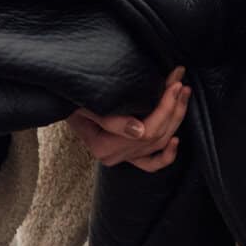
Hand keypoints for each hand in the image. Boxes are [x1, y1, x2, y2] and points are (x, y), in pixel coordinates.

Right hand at [66, 66, 188, 170]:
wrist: (62, 103)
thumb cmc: (72, 99)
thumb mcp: (85, 105)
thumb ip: (109, 119)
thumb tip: (139, 132)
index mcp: (104, 147)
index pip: (146, 131)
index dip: (165, 108)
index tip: (174, 83)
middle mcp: (115, 157)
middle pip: (156, 137)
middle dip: (173, 108)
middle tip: (181, 82)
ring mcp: (123, 158)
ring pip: (159, 145)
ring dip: (175, 119)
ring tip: (183, 93)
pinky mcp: (129, 155)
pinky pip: (151, 163)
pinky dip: (166, 156)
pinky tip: (177, 139)